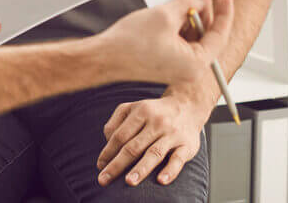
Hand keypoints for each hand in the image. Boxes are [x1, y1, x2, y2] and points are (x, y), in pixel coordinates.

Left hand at [95, 90, 212, 187]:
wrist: (187, 107)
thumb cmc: (153, 112)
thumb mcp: (133, 108)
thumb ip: (117, 122)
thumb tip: (107, 143)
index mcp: (141, 112)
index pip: (120, 135)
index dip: (108, 151)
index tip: (100, 166)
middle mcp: (157, 122)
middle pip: (133, 146)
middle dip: (117, 164)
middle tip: (104, 179)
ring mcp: (172, 134)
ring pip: (154, 153)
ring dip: (141, 168)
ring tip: (129, 181)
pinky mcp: (187, 145)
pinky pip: (178, 159)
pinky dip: (170, 170)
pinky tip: (161, 181)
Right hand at [99, 0, 233, 89]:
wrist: (104, 58)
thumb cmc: (129, 45)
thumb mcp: (165, 15)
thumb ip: (189, 3)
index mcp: (195, 64)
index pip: (220, 35)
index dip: (224, 14)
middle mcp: (190, 70)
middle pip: (207, 37)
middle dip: (201, 15)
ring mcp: (179, 69)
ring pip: (193, 39)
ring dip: (188, 21)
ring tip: (174, 8)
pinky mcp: (168, 64)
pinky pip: (182, 44)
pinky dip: (178, 29)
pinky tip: (167, 18)